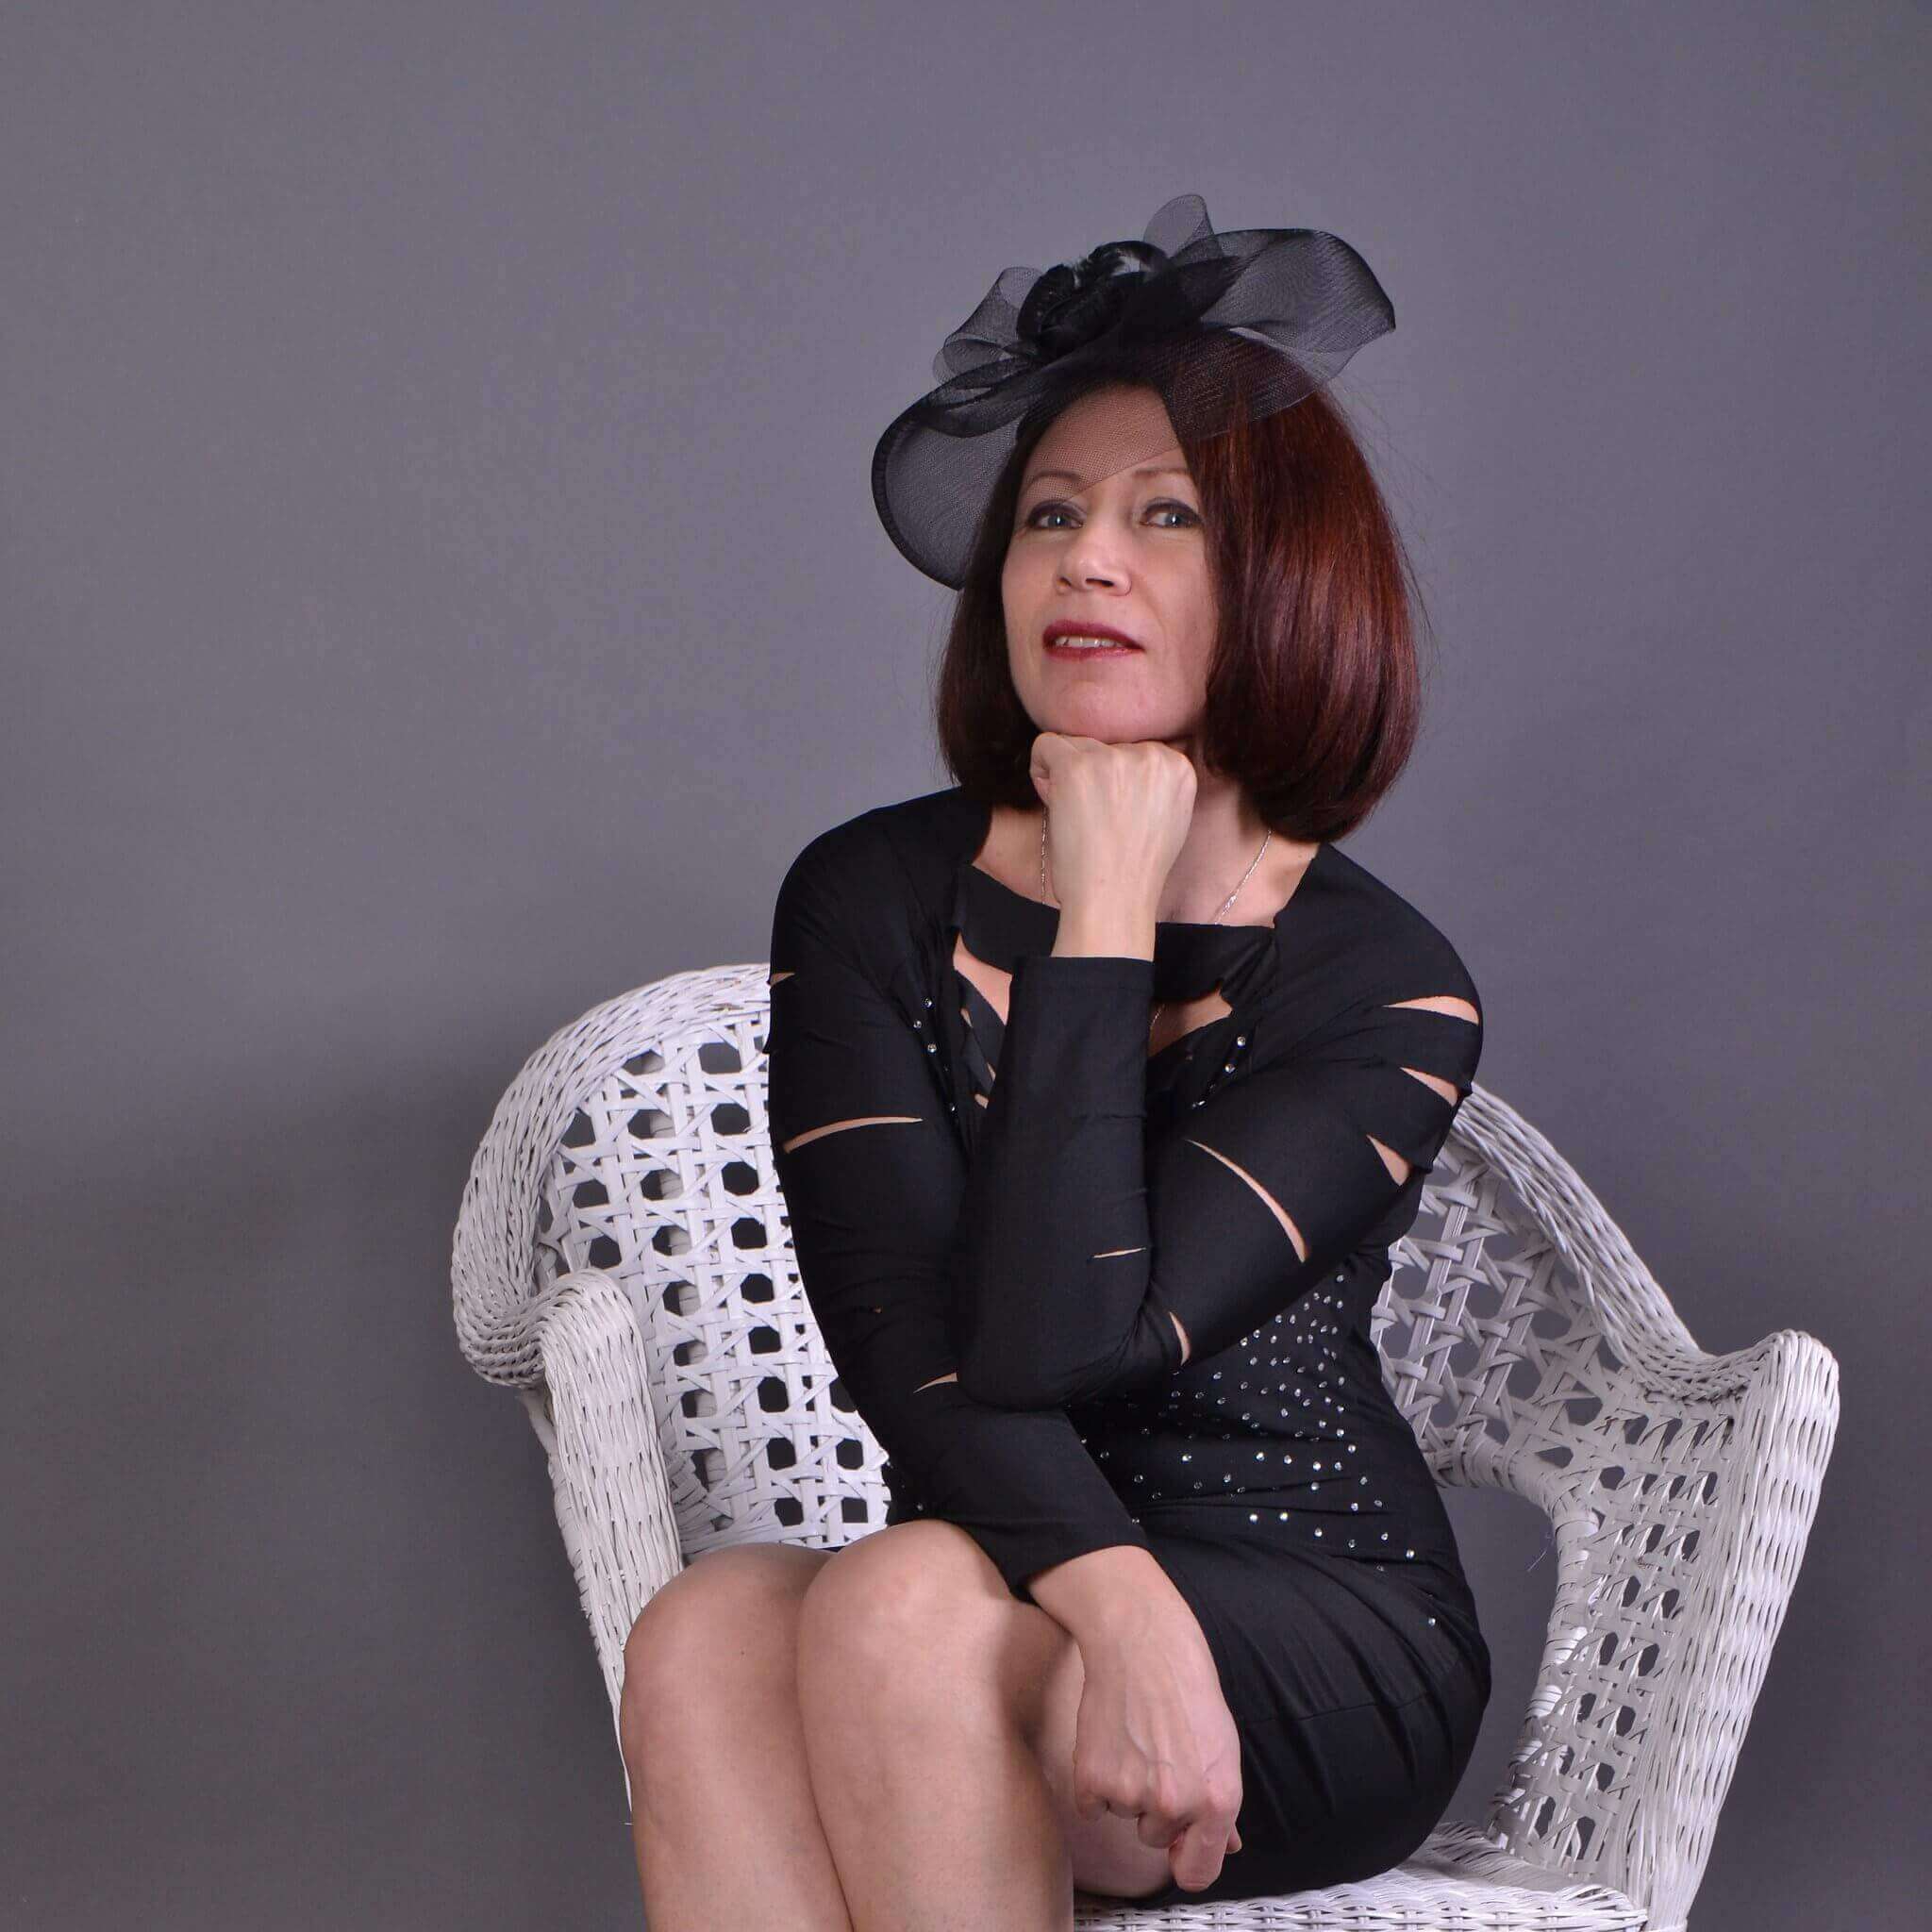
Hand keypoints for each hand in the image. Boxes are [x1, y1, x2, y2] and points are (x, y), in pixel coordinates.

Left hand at [1029, 732, 1195, 917]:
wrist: (1113, 900)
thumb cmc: (1133, 871)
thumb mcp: (1168, 820)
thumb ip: (1156, 786)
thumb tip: (1128, 760)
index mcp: (1178, 768)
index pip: (1132, 751)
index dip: (1115, 782)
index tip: (1114, 814)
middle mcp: (1151, 756)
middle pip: (1104, 745)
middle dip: (1091, 776)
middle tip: (1093, 819)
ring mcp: (1114, 759)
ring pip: (1075, 744)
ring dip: (1066, 776)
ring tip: (1076, 816)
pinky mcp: (1078, 767)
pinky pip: (1045, 745)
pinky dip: (1040, 769)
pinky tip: (1051, 801)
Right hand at [1068, 1593, 1245, 1892]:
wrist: (1141, 1642)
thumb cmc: (1187, 1688)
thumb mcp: (1222, 1746)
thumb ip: (1222, 1803)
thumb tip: (1229, 1844)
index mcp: (1218, 1800)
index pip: (1199, 1874)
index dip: (1186, 1859)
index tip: (1178, 1847)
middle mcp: (1177, 1804)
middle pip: (1156, 1840)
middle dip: (1155, 1808)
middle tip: (1158, 1756)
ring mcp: (1132, 1793)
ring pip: (1125, 1816)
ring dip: (1126, 1789)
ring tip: (1135, 1740)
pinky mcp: (1092, 1779)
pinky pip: (1092, 1806)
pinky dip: (1096, 1781)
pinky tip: (1110, 1741)